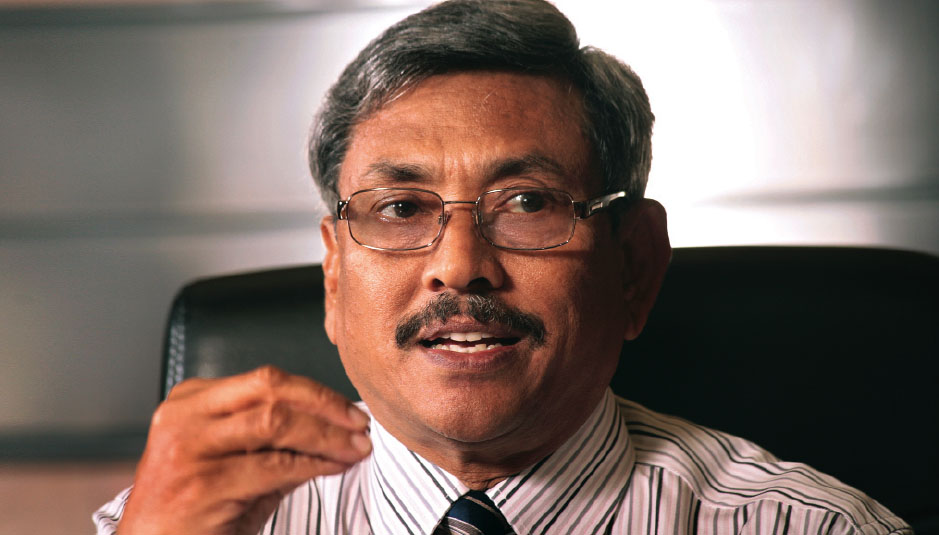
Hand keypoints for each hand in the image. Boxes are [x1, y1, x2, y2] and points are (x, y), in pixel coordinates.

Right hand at [117, 366, 370, 534]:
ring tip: (355, 448)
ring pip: (276, 423)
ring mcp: (188, 449)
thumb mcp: (235, 468)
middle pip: (270, 389)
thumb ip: (277, 444)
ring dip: (327, 435)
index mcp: (189, 403)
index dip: (316, 392)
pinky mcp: (202, 485)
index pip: (265, 380)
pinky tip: (334, 467)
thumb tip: (336, 429)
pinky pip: (274, 466)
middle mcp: (184, 418)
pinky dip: (314, 465)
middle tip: (360, 424)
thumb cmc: (191, 516)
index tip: (349, 409)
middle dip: (325, 405)